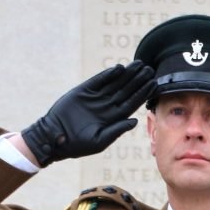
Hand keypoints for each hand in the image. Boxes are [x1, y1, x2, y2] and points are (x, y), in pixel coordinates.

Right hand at [21, 61, 154, 165]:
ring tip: (139, 64)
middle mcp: (108, 105)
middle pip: (127, 90)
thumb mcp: (99, 140)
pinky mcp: (84, 91)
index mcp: (114, 118)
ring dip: (127, 74)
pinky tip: (119, 68)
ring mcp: (96, 97)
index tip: (154, 84)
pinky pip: (98, 80)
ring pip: (115, 83)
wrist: (55, 137)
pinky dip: (108, 74)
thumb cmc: (78, 145)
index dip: (143, 93)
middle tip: (150, 69)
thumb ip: (117, 130)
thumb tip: (134, 121)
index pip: (133, 103)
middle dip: (138, 80)